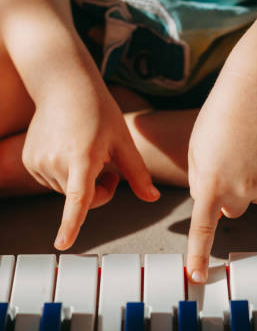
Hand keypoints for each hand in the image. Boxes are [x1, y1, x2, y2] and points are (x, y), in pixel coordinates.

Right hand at [22, 75, 159, 249]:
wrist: (64, 86)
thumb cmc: (98, 111)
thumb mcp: (123, 141)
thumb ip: (138, 174)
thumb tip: (153, 199)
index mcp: (83, 157)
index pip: (77, 198)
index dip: (71, 224)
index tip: (62, 244)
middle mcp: (56, 161)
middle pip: (83, 199)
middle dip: (100, 190)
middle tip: (108, 165)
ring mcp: (38, 162)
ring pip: (67, 192)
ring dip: (81, 182)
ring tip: (87, 151)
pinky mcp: (30, 161)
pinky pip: (53, 182)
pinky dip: (65, 174)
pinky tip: (69, 149)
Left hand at [187, 68, 256, 282]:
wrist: (256, 91)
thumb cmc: (220, 117)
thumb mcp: (197, 150)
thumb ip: (203, 182)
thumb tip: (215, 206)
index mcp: (210, 182)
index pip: (203, 227)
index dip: (199, 255)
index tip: (197, 278)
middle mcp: (240, 189)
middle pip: (234, 209)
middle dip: (231, 192)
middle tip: (232, 159)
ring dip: (254, 178)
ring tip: (251, 146)